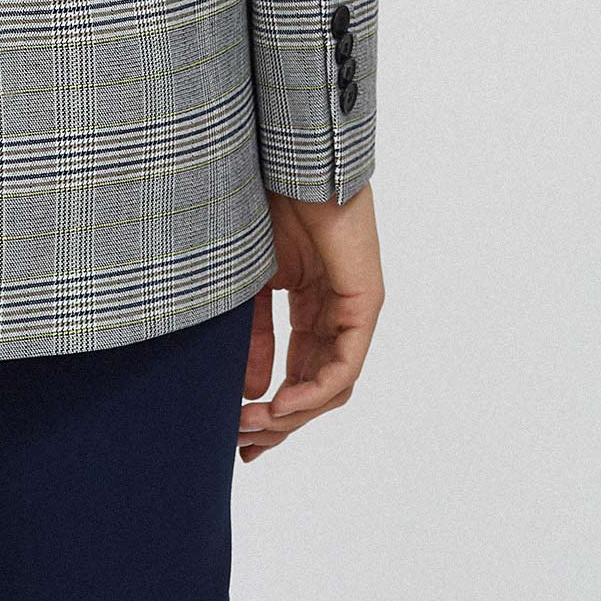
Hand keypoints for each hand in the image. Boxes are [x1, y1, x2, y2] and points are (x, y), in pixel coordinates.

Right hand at [237, 182, 382, 461]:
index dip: (269, 410)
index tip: (236, 432)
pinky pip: (344, 365)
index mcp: (309, 305)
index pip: (297, 374)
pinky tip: (280, 404)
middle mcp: (335, 313)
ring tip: (253, 425)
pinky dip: (313, 392)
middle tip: (243, 443)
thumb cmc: (266, 201)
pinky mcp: (364, 303)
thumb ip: (255, 335)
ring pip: (332, 386)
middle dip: (279, 423)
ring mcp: (353, 310)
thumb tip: (250, 393)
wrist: (288, 157)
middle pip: (315, 390)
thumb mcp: (250, 282)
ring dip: (293, 415)